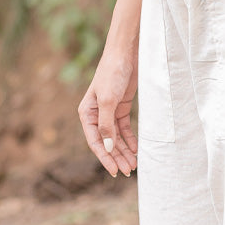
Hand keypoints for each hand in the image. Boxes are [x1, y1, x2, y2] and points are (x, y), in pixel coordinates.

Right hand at [78, 47, 138, 176]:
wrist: (126, 52)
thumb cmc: (112, 73)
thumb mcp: (108, 100)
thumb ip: (107, 125)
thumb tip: (107, 148)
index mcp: (87, 113)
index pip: (96, 141)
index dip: (105, 158)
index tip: (115, 171)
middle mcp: (97, 114)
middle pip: (107, 142)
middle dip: (117, 157)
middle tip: (128, 171)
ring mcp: (110, 110)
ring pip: (116, 137)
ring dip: (124, 151)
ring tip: (134, 165)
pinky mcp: (122, 106)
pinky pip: (124, 128)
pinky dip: (130, 139)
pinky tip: (136, 149)